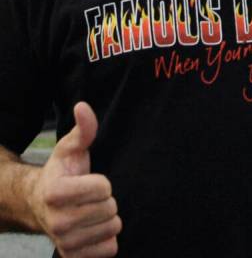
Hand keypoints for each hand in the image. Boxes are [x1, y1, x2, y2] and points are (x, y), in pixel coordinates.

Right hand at [29, 102, 120, 256]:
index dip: (101, 181)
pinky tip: (93, 229)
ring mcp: (65, 243)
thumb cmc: (61, 173)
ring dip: (107, 218)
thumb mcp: (70, 148)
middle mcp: (57, 222)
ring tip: (91, 211)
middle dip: (106, 199)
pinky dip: (107, 239)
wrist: (41, 207)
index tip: (89, 180)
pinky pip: (109, 250)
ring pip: (112, 228)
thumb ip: (83, 128)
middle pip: (110, 208)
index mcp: (55, 193)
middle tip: (90, 197)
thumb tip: (83, 106)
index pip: (104, 187)